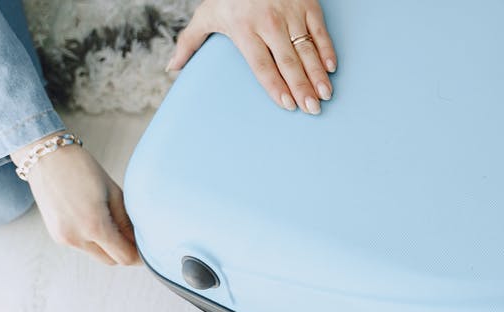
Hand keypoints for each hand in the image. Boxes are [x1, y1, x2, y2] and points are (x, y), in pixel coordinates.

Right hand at [12, 133, 138, 265]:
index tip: (149, 249)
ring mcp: (63, 238)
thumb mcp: (113, 193)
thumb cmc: (82, 169)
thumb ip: (127, 221)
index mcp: (94, 225)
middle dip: (125, 252)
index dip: (139, 256)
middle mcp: (76, 237)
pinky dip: (94, 241)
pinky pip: (83, 246)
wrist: (46, 157)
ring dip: (109, 247)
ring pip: (97, 255)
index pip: (124, 257)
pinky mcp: (56, 235)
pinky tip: (98, 221)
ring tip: (115, 225)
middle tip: (135, 237)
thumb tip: (140, 241)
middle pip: (111, 260)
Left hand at [168, 0, 337, 114]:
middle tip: (312, 109)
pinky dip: (327, 50)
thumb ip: (189, 42)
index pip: (262, 64)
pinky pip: (319, 32)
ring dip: (317, 74)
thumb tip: (172, 67)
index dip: (275, 85)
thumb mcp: (206, 14)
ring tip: (324, 95)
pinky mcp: (307, 5)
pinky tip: (331, 69)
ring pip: (306, 49)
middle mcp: (269, 22)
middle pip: (287, 62)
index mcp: (243, 28)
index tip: (287, 104)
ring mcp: (290, 13)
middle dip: (301, 87)